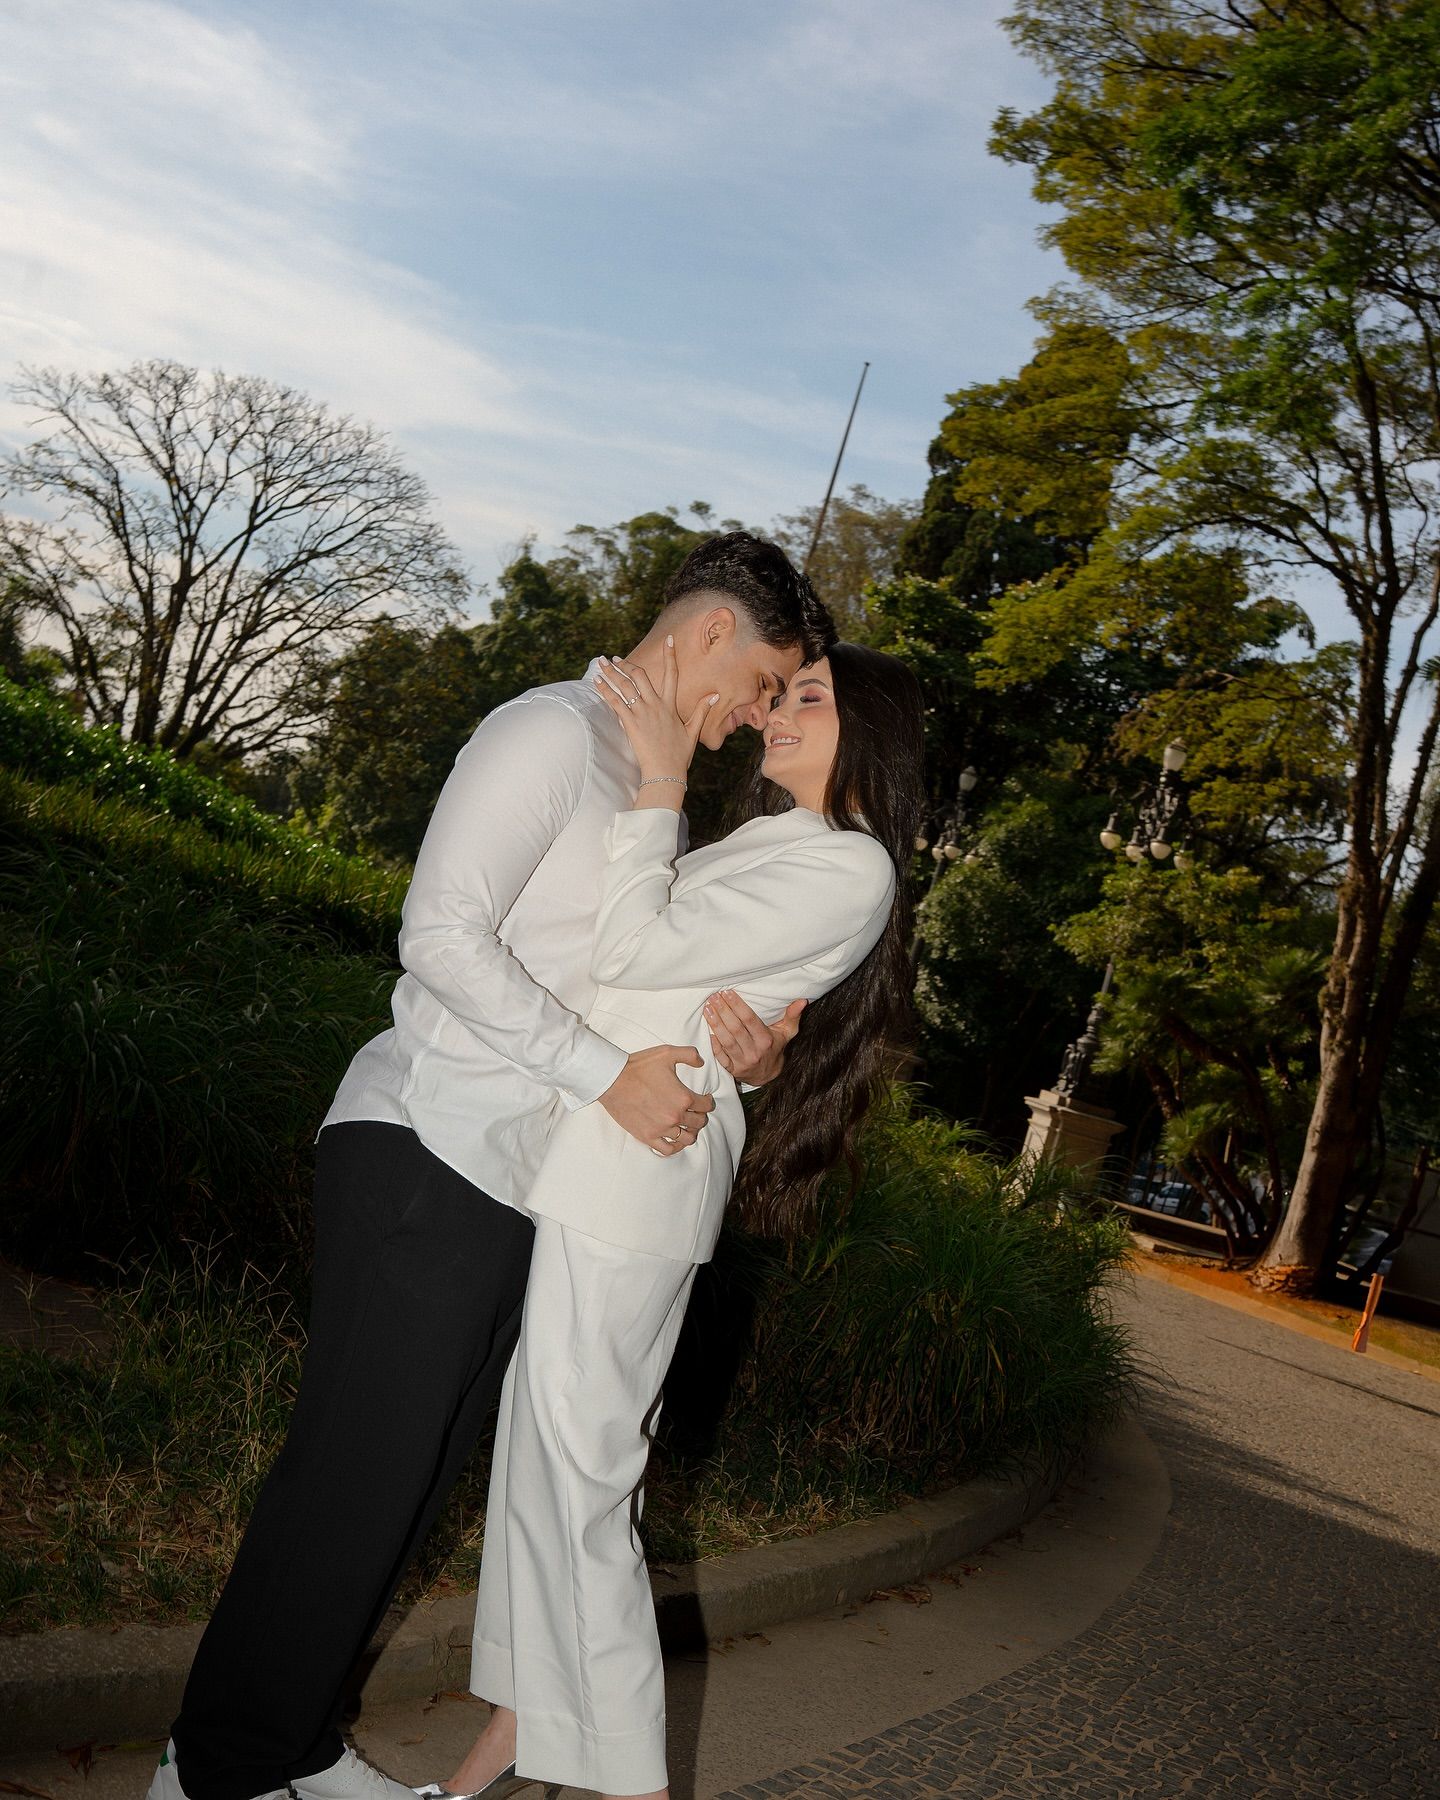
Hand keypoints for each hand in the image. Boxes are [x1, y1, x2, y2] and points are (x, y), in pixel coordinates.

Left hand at [593, 638, 717, 787]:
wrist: (665, 772)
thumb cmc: (679, 755)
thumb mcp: (692, 731)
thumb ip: (702, 710)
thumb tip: (715, 695)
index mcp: (671, 706)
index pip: (672, 674)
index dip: (671, 655)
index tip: (669, 640)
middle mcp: (656, 705)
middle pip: (640, 676)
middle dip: (626, 664)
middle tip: (614, 658)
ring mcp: (642, 713)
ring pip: (625, 686)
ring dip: (611, 673)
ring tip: (601, 663)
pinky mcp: (630, 723)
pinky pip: (615, 702)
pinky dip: (605, 690)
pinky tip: (597, 682)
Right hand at [599, 1043, 715, 1154]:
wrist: (612, 1080)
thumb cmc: (638, 1066)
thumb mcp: (667, 1053)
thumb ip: (689, 1054)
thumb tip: (701, 1062)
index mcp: (684, 1097)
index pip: (706, 1105)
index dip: (708, 1101)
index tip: (705, 1099)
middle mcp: (676, 1116)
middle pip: (699, 1122)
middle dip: (701, 1115)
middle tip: (696, 1110)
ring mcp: (662, 1128)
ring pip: (688, 1138)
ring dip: (691, 1131)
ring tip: (687, 1125)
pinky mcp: (648, 1136)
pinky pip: (668, 1149)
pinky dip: (676, 1146)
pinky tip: (676, 1139)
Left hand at [704, 991, 807, 1085]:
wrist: (768, 1075)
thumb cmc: (776, 1047)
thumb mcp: (787, 1032)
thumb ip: (793, 1016)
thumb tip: (802, 1000)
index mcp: (766, 1040)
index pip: (749, 1020)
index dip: (738, 1006)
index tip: (727, 993)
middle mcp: (754, 1051)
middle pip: (736, 1029)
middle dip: (723, 1012)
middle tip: (713, 998)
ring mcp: (742, 1062)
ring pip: (727, 1041)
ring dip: (715, 1025)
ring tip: (708, 1009)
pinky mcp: (733, 1070)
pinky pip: (721, 1057)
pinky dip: (714, 1045)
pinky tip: (708, 1032)